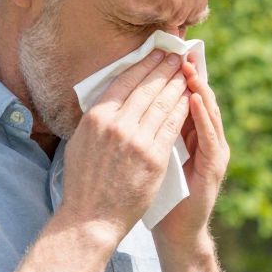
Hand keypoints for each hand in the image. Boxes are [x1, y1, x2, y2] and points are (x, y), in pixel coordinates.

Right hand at [61, 52, 189, 237]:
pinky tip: (190, 98)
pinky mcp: (154, 157)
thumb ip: (97, 119)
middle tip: (177, 55)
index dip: (144, 63)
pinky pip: (173, 125)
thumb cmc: (84, 182)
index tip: (157, 53)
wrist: (91, 218)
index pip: (124, 81)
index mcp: (96, 117)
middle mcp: (116, 124)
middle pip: (147, 87)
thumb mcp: (81, 142)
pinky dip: (183, 108)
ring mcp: (136, 140)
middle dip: (165, 68)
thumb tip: (111, 98)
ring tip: (186, 72)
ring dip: (177, 84)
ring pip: (163, 103)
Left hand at [153, 51, 228, 250]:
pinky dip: (202, 115)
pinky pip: (209, 135)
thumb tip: (122, 102)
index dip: (173, 74)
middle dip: (188, 72)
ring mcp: (213, 151)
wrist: (174, 230)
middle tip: (178, 47)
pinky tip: (194, 97)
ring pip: (207, 111)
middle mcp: (204, 138)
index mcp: (187, 134)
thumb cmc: (156, 194)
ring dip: (198, 86)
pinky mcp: (214, 166)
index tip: (162, 50)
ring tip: (187, 65)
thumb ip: (147, 129)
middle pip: (197, 97)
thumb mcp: (148, 155)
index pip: (182, 96)